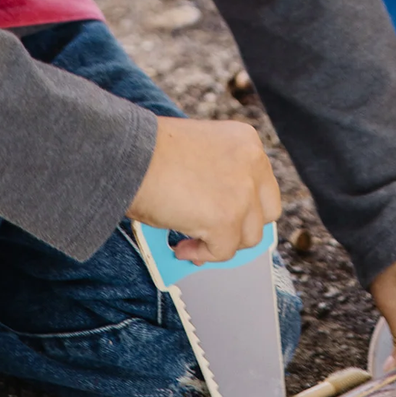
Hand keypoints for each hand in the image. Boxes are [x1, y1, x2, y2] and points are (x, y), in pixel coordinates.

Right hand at [127, 115, 281, 263]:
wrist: (129, 155)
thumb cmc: (150, 152)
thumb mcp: (198, 153)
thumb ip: (217, 178)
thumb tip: (216, 218)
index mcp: (247, 142)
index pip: (263, 184)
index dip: (245, 206)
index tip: (226, 216)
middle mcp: (253, 164)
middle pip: (266, 211)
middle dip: (243, 226)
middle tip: (217, 235)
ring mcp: (244, 194)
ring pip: (248, 237)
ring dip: (221, 243)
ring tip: (189, 241)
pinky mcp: (227, 221)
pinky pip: (223, 252)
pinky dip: (201, 254)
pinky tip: (180, 247)